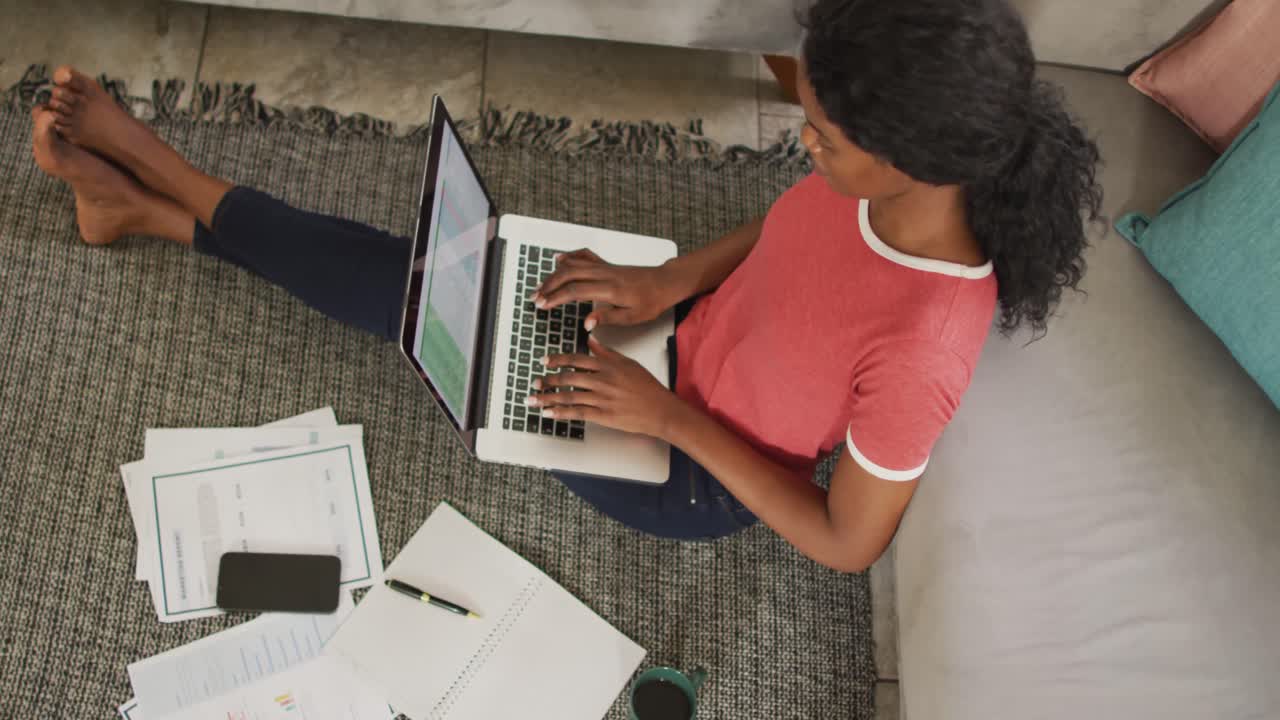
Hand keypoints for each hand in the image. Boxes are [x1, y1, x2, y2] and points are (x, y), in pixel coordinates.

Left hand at [525, 336, 683, 438]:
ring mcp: (602, 398)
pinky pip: (577, 413)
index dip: (558, 360)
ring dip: (548, 398)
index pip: (577, 359)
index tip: (545, 361)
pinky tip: (549, 413)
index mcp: (608, 365)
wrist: (660, 409)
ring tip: (534, 399)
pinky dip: (560, 413)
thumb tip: (591, 340)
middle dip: (548, 380)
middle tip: (535, 382)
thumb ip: (607, 352)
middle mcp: (603, 380)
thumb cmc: (647, 387)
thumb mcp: (628, 363)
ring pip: (569, 396)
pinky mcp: (603, 415)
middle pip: (568, 378)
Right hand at [532, 249, 687, 329]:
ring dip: (554, 274)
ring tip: (542, 285)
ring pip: (573, 265)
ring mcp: (605, 267)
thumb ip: (608, 318)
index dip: (556, 297)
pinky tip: (559, 259)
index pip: (575, 291)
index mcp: (610, 289)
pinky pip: (585, 256)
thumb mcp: (632, 317)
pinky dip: (570, 256)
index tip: (542, 305)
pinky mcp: (607, 265)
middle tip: (535, 297)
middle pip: (569, 274)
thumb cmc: (651, 301)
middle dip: (549, 285)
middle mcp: (605, 274)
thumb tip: (587, 323)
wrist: (665, 283)